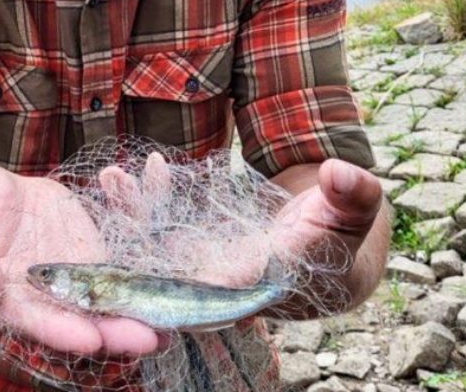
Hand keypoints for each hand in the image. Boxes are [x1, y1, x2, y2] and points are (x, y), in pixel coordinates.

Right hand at [0, 162, 160, 355]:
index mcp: (5, 297)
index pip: (34, 322)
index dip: (61, 330)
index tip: (89, 338)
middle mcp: (47, 295)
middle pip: (82, 318)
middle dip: (116, 329)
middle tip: (149, 337)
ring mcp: (76, 274)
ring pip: (112, 291)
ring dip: (142, 298)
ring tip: (175, 310)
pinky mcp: (96, 248)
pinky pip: (124, 246)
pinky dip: (144, 231)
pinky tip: (163, 225)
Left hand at [96, 153, 383, 304]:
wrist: (328, 238)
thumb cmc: (342, 233)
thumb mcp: (353, 212)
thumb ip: (352, 197)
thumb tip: (342, 175)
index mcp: (263, 285)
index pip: (218, 290)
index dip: (183, 273)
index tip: (152, 250)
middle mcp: (225, 285)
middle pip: (171, 272)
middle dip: (137, 235)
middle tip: (115, 190)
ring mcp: (204, 267)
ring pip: (157, 249)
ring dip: (131, 215)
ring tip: (111, 176)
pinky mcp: (193, 248)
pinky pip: (156, 230)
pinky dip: (138, 206)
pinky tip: (121, 176)